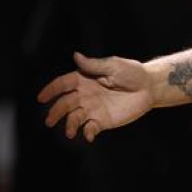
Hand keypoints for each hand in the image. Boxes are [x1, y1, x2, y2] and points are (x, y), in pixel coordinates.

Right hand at [37, 52, 154, 141]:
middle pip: (65, 104)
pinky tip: (88, 135)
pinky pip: (90, 128)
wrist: (149, 87)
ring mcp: (92, 109)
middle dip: (56, 112)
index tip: (41, 97)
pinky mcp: (102, 120)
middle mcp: (85, 95)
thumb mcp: (113, 66)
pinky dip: (87, 133)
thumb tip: (75, 56)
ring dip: (69, 125)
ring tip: (69, 132)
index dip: (51, 90)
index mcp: (84, 79)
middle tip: (49, 121)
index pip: (63, 84)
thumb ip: (94, 65)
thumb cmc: (132, 73)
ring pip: (74, 118)